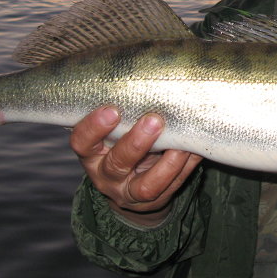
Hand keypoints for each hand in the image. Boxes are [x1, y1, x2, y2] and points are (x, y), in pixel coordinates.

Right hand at [70, 106, 201, 224]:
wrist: (128, 186)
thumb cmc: (119, 144)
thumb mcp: (112, 132)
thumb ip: (123, 113)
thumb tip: (145, 76)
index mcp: (91, 154)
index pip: (82, 143)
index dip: (94, 127)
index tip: (112, 109)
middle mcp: (106, 176)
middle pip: (117, 163)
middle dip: (136, 142)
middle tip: (154, 119)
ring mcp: (129, 192)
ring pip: (147, 185)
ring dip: (168, 163)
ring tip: (182, 142)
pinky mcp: (154, 200)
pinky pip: (172, 186)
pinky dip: (186, 167)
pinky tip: (195, 149)